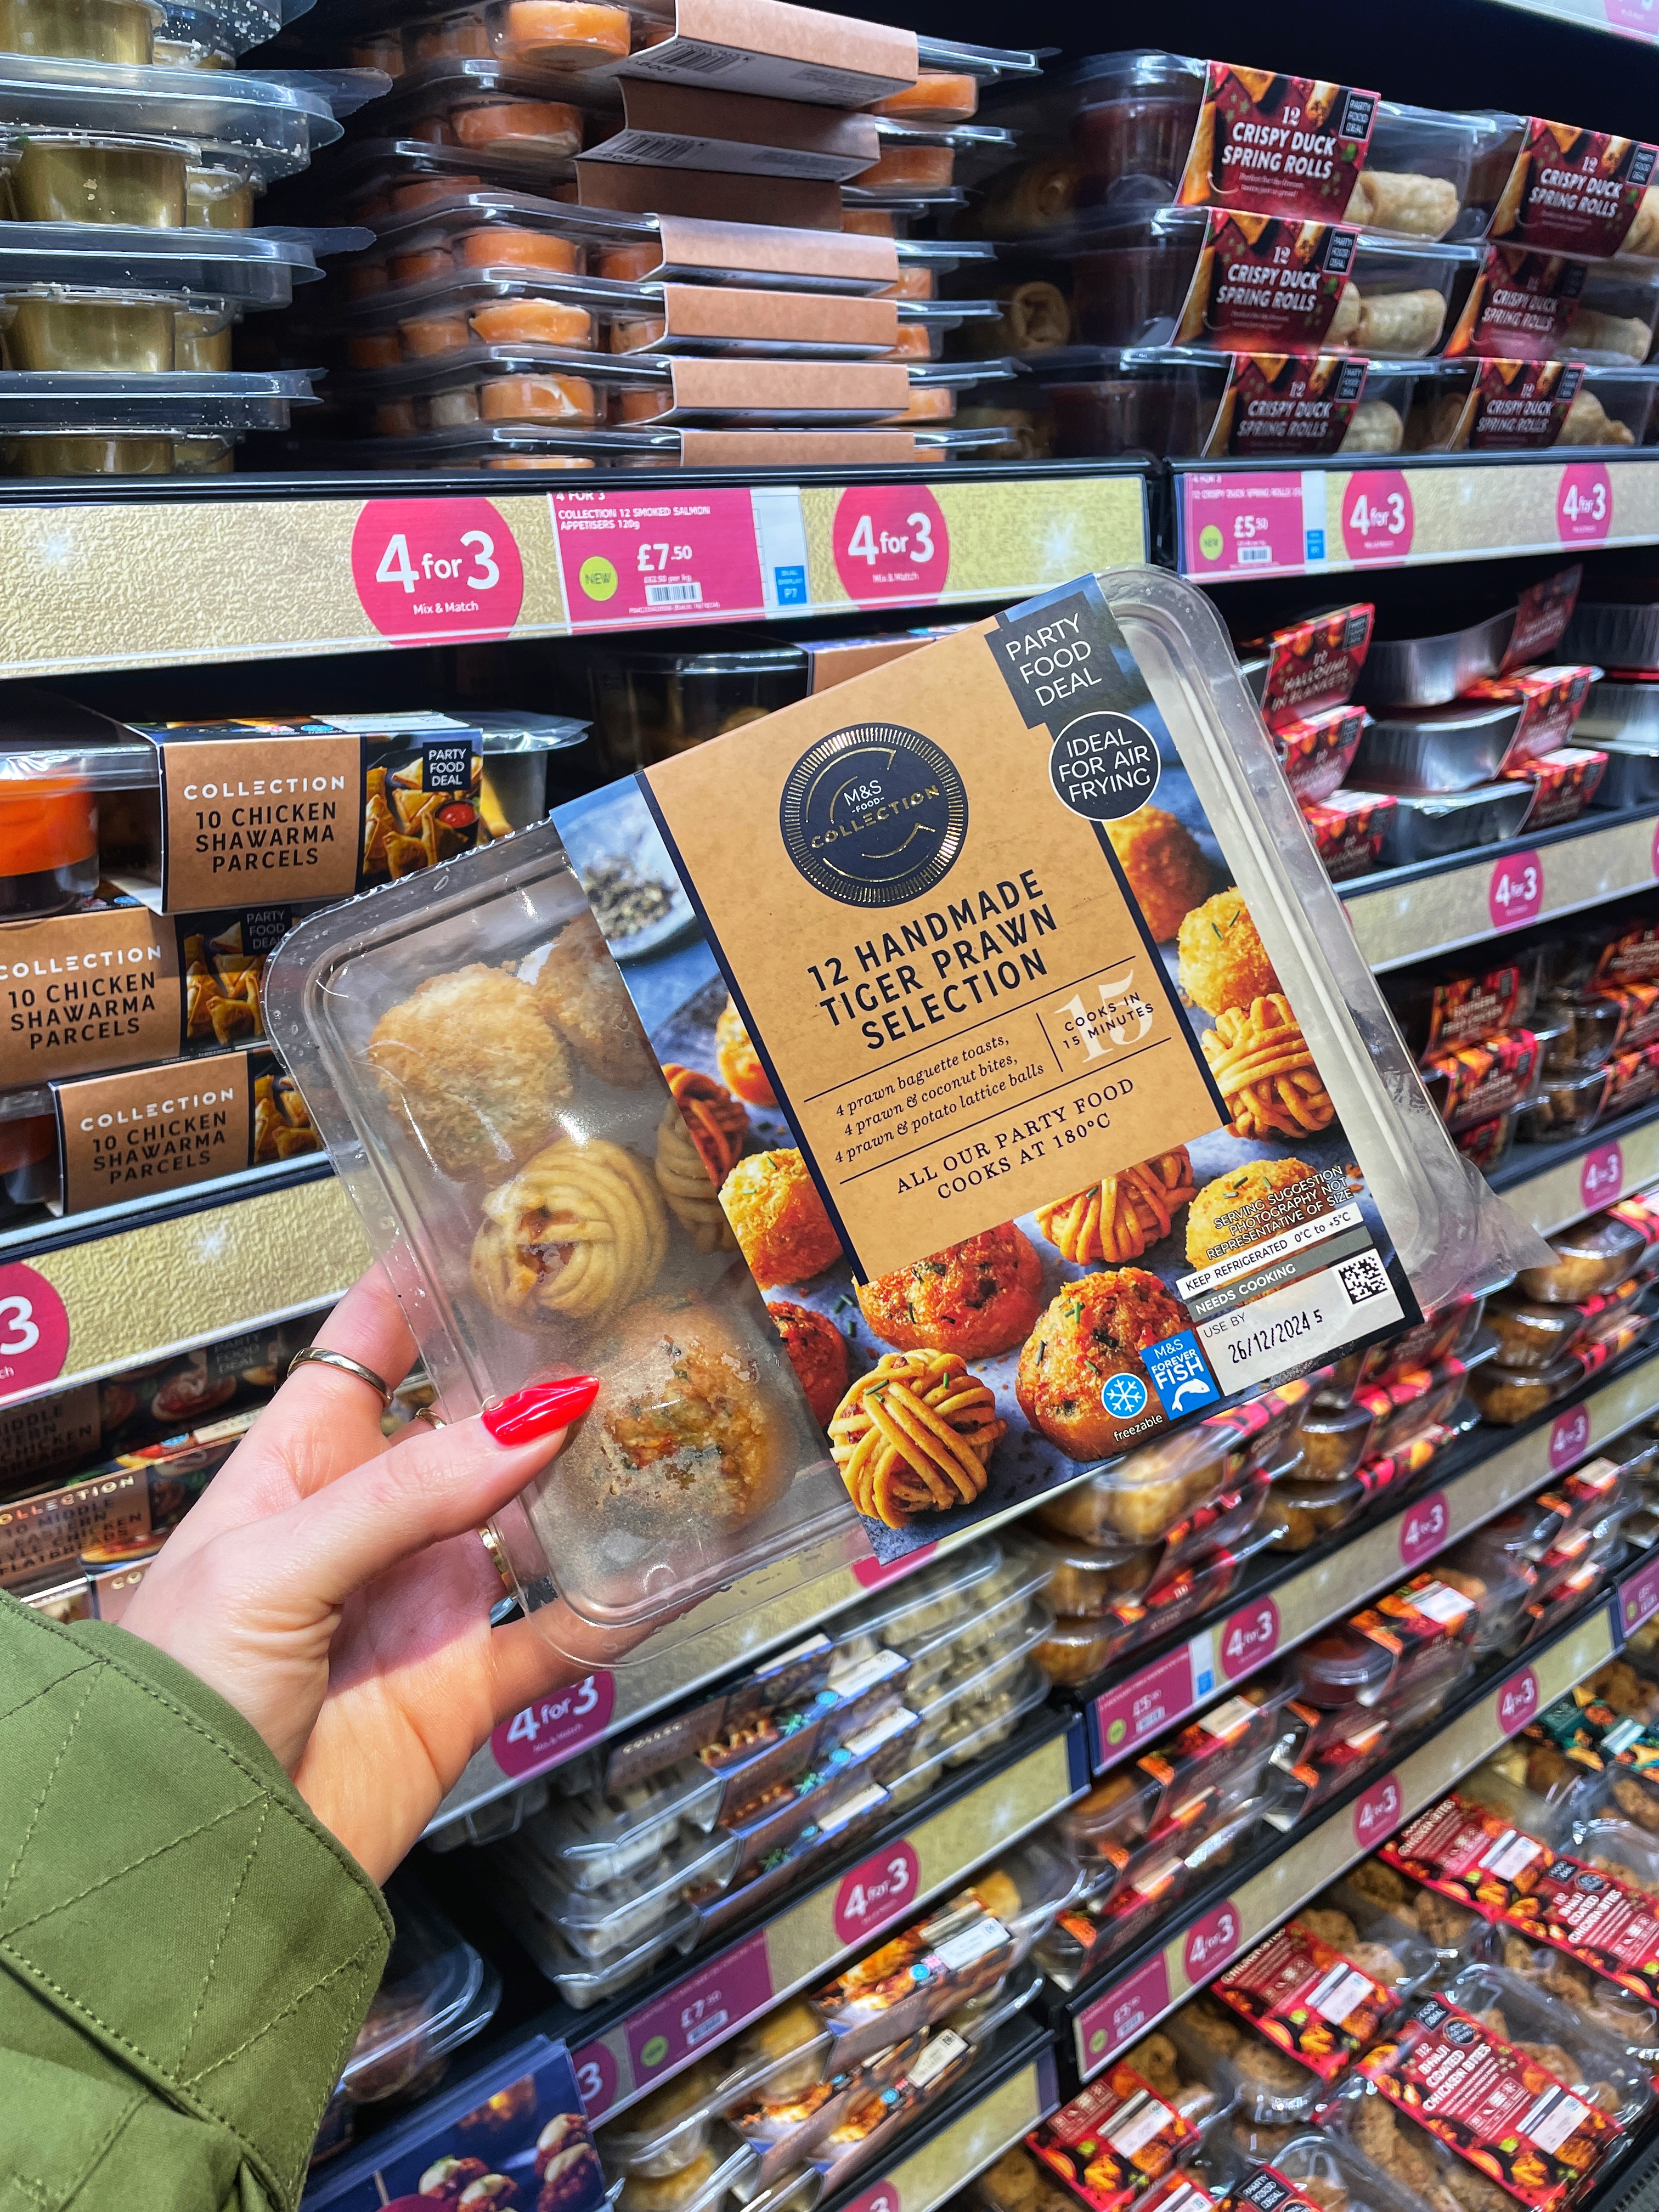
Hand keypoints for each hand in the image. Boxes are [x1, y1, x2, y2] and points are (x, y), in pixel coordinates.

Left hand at [121, 1265, 615, 1882]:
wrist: (192, 1866)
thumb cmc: (177, 1700)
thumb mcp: (277, 1563)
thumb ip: (409, 1492)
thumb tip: (533, 1419)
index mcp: (301, 1468)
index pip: (370, 1349)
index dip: (427, 1287)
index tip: (496, 1229)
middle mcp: (371, 1523)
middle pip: (474, 1427)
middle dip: (540, 1381)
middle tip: (624, 1323)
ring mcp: (424, 1600)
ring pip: (532, 1520)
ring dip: (593, 1484)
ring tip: (668, 1426)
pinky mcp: (466, 1685)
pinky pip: (562, 1637)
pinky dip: (624, 1607)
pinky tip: (678, 1566)